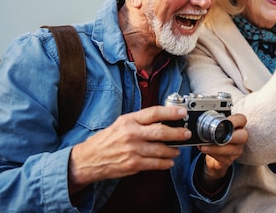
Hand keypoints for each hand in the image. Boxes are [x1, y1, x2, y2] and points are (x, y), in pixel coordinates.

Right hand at [67, 106, 191, 193]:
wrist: (89, 159)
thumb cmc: (107, 140)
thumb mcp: (121, 123)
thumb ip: (140, 121)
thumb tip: (162, 120)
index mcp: (129, 120)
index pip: (154, 113)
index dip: (171, 112)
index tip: (182, 112)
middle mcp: (131, 133)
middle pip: (161, 131)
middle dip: (178, 133)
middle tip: (186, 134)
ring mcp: (133, 150)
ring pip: (161, 149)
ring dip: (173, 150)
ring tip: (177, 150)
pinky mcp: (133, 164)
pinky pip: (155, 164)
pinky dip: (165, 163)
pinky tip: (169, 162)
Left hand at [195, 114, 247, 190]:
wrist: (215, 157)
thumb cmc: (216, 138)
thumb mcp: (216, 128)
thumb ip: (212, 122)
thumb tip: (197, 117)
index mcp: (238, 126)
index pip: (242, 120)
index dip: (235, 119)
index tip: (225, 120)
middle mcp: (240, 138)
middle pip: (243, 136)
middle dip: (231, 135)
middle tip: (218, 135)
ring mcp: (236, 150)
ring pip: (230, 149)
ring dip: (215, 147)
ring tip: (203, 145)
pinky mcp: (229, 159)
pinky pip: (222, 157)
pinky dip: (211, 152)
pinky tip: (204, 149)